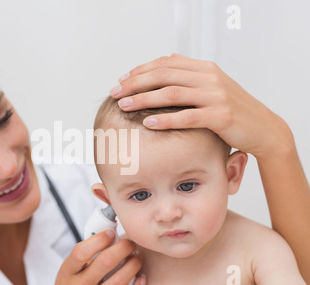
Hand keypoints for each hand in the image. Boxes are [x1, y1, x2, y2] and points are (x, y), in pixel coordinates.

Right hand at [51, 230, 144, 284]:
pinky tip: (141, 279)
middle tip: (130, 243)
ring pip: (119, 280)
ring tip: (137, 256)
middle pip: (105, 262)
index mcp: (67, 273)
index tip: (111, 233)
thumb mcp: (69, 270)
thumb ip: (85, 254)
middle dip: (123, 248)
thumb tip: (109, 235)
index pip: (81, 251)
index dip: (99, 239)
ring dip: (133, 265)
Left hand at [110, 53, 293, 160]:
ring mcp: (216, 96)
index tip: (121, 79)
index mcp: (204, 69)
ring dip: (143, 99)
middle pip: (164, 76)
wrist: (263, 128)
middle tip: (114, 92)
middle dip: (135, 83)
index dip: (140, 70)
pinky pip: (188, 116)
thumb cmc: (233, 109)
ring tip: (123, 105)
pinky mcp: (221, 116)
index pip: (165, 64)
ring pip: (172, 94)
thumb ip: (190, 75)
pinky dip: (166, 119)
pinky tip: (148, 122)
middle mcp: (209, 78)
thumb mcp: (212, 86)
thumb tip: (166, 62)